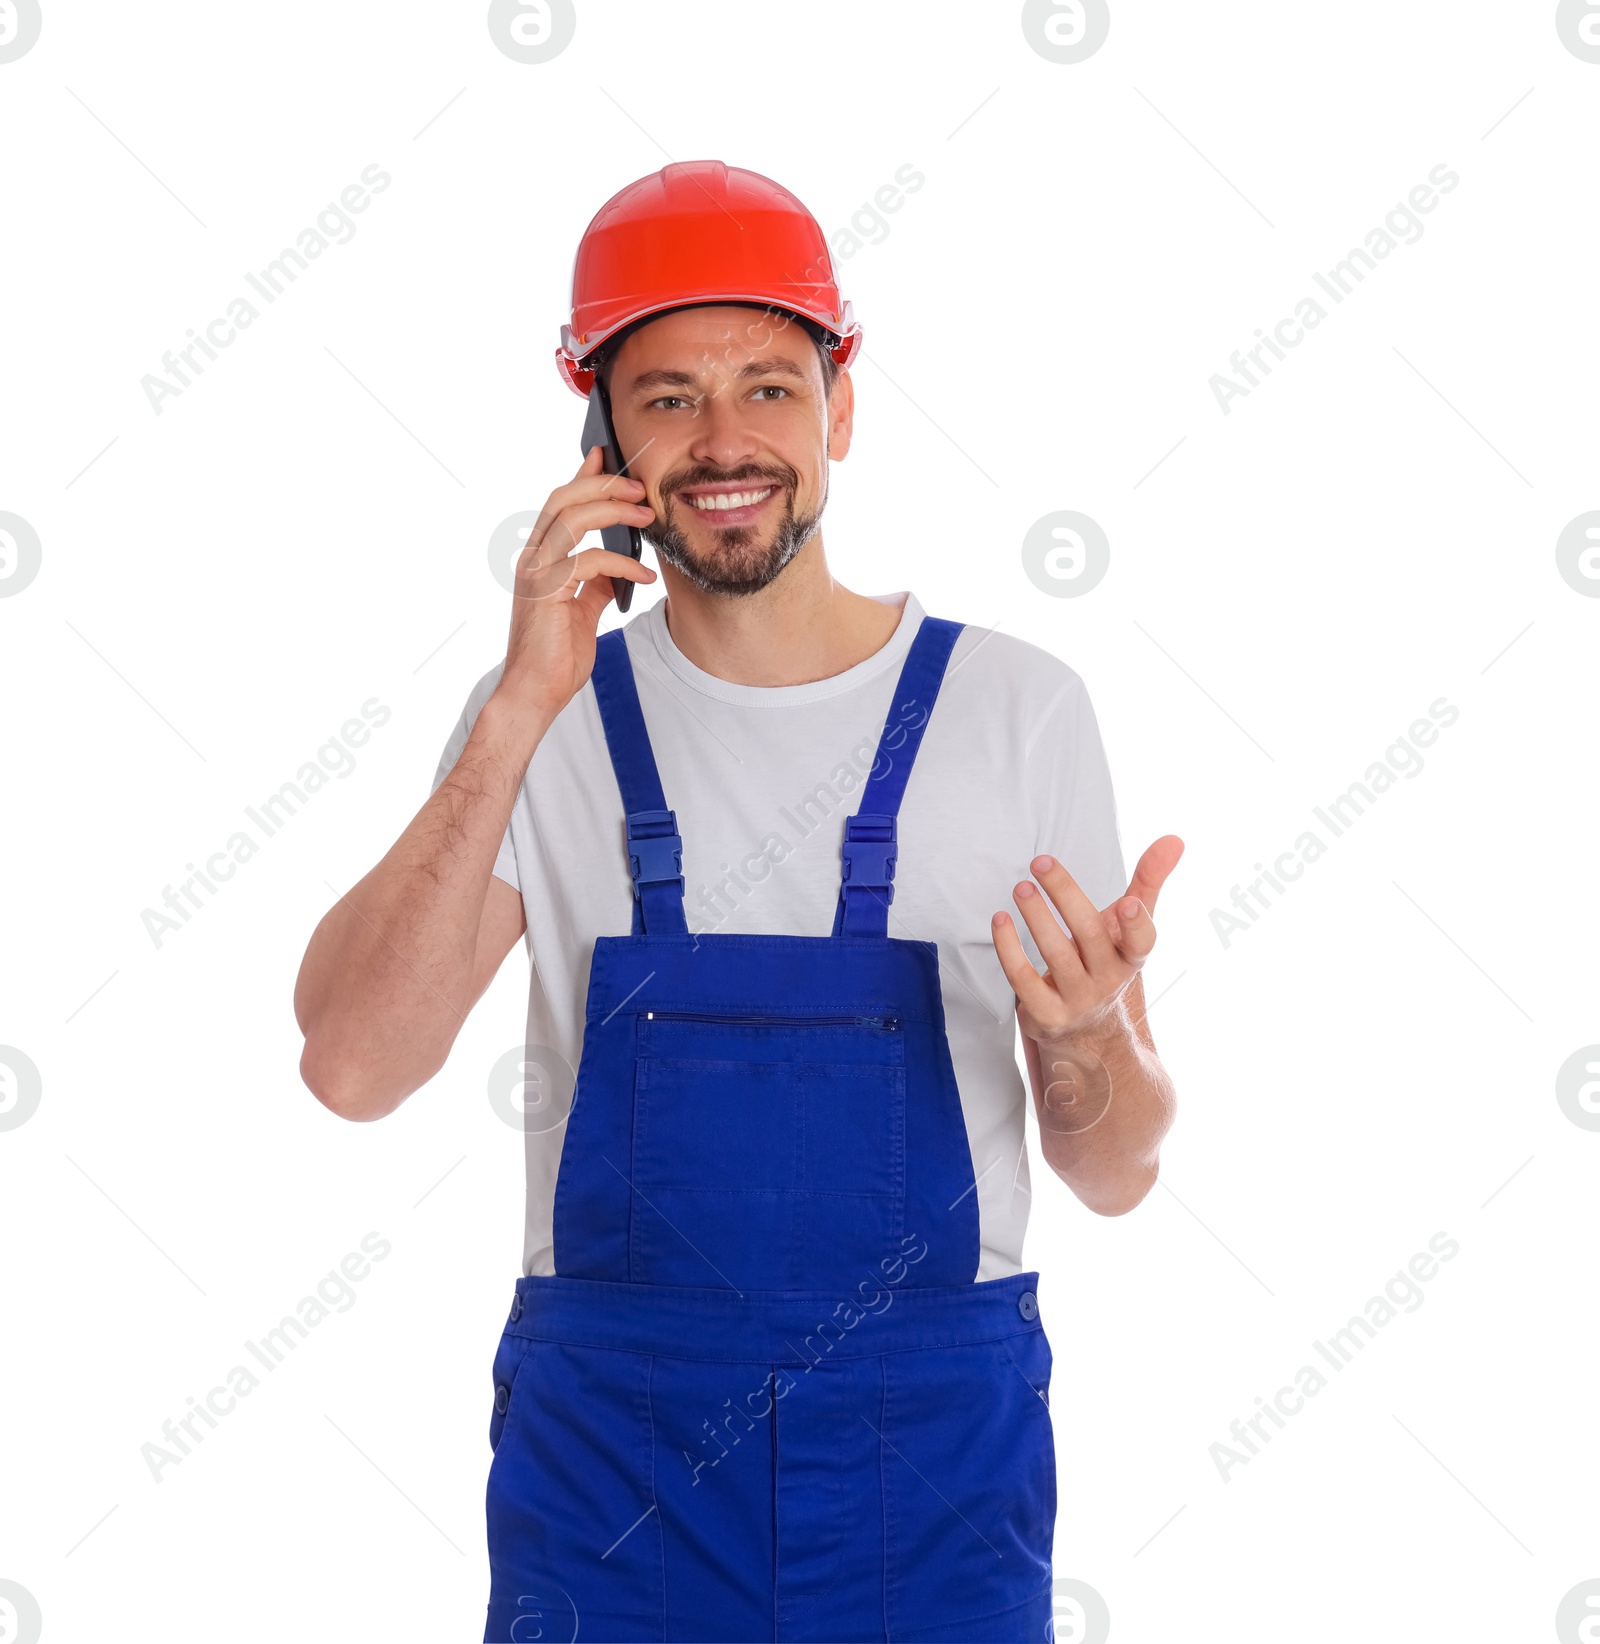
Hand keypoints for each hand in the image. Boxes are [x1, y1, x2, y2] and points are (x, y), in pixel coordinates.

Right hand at [494, 445, 657, 722]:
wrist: (536, 693)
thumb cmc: (555, 657)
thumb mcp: (583, 612)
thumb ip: (595, 586)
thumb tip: (616, 571)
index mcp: (540, 559)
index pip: (560, 505)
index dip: (582, 477)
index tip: (606, 456)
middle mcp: (533, 559)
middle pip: (563, 500)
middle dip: (603, 485)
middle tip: (639, 487)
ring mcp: (536, 573)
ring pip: (572, 519)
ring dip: (613, 511)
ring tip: (647, 517)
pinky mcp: (546, 592)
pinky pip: (588, 561)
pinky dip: (621, 563)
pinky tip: (644, 576)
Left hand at [991, 836, 1183, 1046]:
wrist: (1090, 1031)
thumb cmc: (1107, 961)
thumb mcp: (1130, 925)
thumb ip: (1149, 881)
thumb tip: (1174, 839)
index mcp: (1131, 956)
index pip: (1142, 942)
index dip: (1136, 924)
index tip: (1129, 903)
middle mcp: (1107, 979)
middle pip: (1089, 935)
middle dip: (1064, 895)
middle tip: (1039, 862)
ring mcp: (1077, 999)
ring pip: (1056, 955)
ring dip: (1036, 917)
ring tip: (1020, 887)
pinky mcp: (1046, 1014)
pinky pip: (1023, 980)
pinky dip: (1009, 948)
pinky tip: (1000, 920)